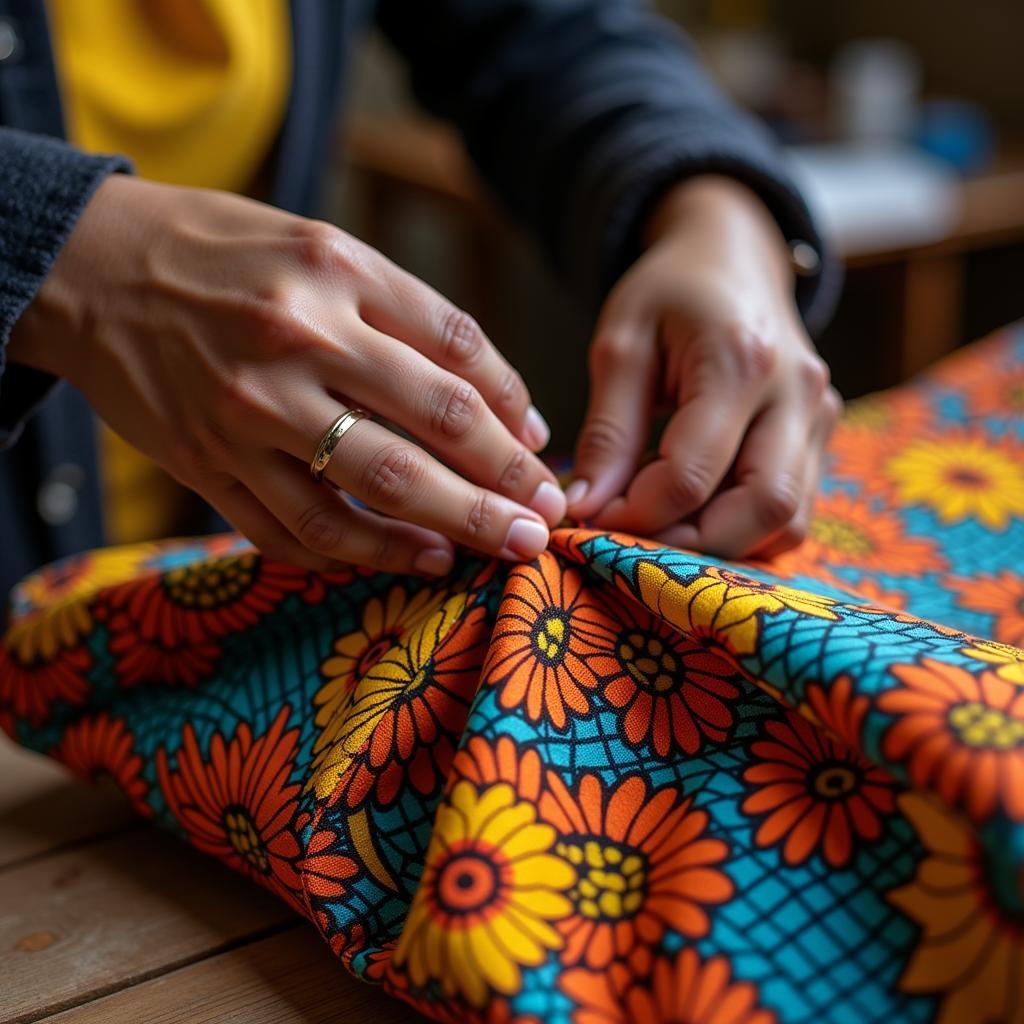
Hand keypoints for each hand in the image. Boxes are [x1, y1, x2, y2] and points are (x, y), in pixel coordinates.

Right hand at [9, 175, 564, 573]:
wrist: (92, 270)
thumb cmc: (227, 255)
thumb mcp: (323, 250)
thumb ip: (414, 321)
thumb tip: (507, 408)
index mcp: (335, 272)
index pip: (457, 349)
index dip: (512, 407)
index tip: (538, 449)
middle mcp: (294, 340)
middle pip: (428, 427)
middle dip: (501, 484)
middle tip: (543, 524)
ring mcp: (245, 409)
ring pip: (367, 490)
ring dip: (442, 530)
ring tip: (487, 551)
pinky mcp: (205, 462)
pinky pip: (294, 528)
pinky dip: (358, 553)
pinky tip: (407, 559)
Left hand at [566, 175, 839, 558]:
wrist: (733, 258)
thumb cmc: (669, 293)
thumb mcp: (621, 346)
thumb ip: (608, 431)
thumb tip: (587, 506)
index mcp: (741, 362)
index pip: (690, 476)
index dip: (634, 516)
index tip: (590, 518)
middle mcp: (797, 395)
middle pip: (763, 510)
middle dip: (689, 546)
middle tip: (630, 541)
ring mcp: (820, 418)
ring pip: (787, 522)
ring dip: (720, 544)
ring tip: (660, 526)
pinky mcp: (821, 436)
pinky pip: (792, 512)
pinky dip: (742, 529)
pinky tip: (694, 513)